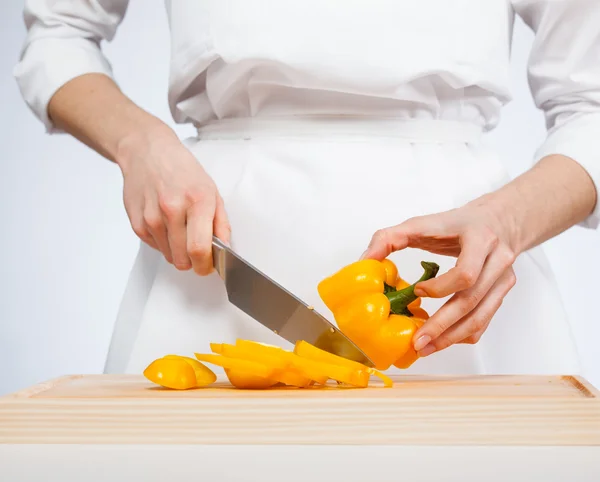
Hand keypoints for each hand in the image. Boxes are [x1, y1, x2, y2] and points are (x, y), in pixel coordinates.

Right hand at [117, 128, 229, 274]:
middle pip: (182, 259)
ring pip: (169, 256)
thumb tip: (225, 249)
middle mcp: (172, 209)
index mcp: (197, 201)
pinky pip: (155, 247)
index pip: (199, 249)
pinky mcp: (137, 222)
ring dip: (177, 250)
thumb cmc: (182, 171)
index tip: (207, 266)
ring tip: (180, 227)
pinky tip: (166, 223)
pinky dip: (163, 242)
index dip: (205, 265)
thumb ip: (221, 223)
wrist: (147, 152)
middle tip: (196, 248)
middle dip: (192, 261)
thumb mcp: (211, 191)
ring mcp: (151, 216)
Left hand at [361, 199, 516, 356]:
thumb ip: (389, 237)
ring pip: (480, 317)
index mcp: (479, 238)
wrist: (498, 220)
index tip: (417, 292)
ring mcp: (503, 279)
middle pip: (471, 301)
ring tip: (426, 348)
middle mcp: (497, 260)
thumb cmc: (458, 223)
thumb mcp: (423, 223)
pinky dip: (462, 335)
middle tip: (418, 341)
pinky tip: (442, 340)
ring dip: (451, 337)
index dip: (441, 288)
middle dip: (442, 325)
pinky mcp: (502, 293)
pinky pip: (484, 321)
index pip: (466, 272)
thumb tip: (365, 261)